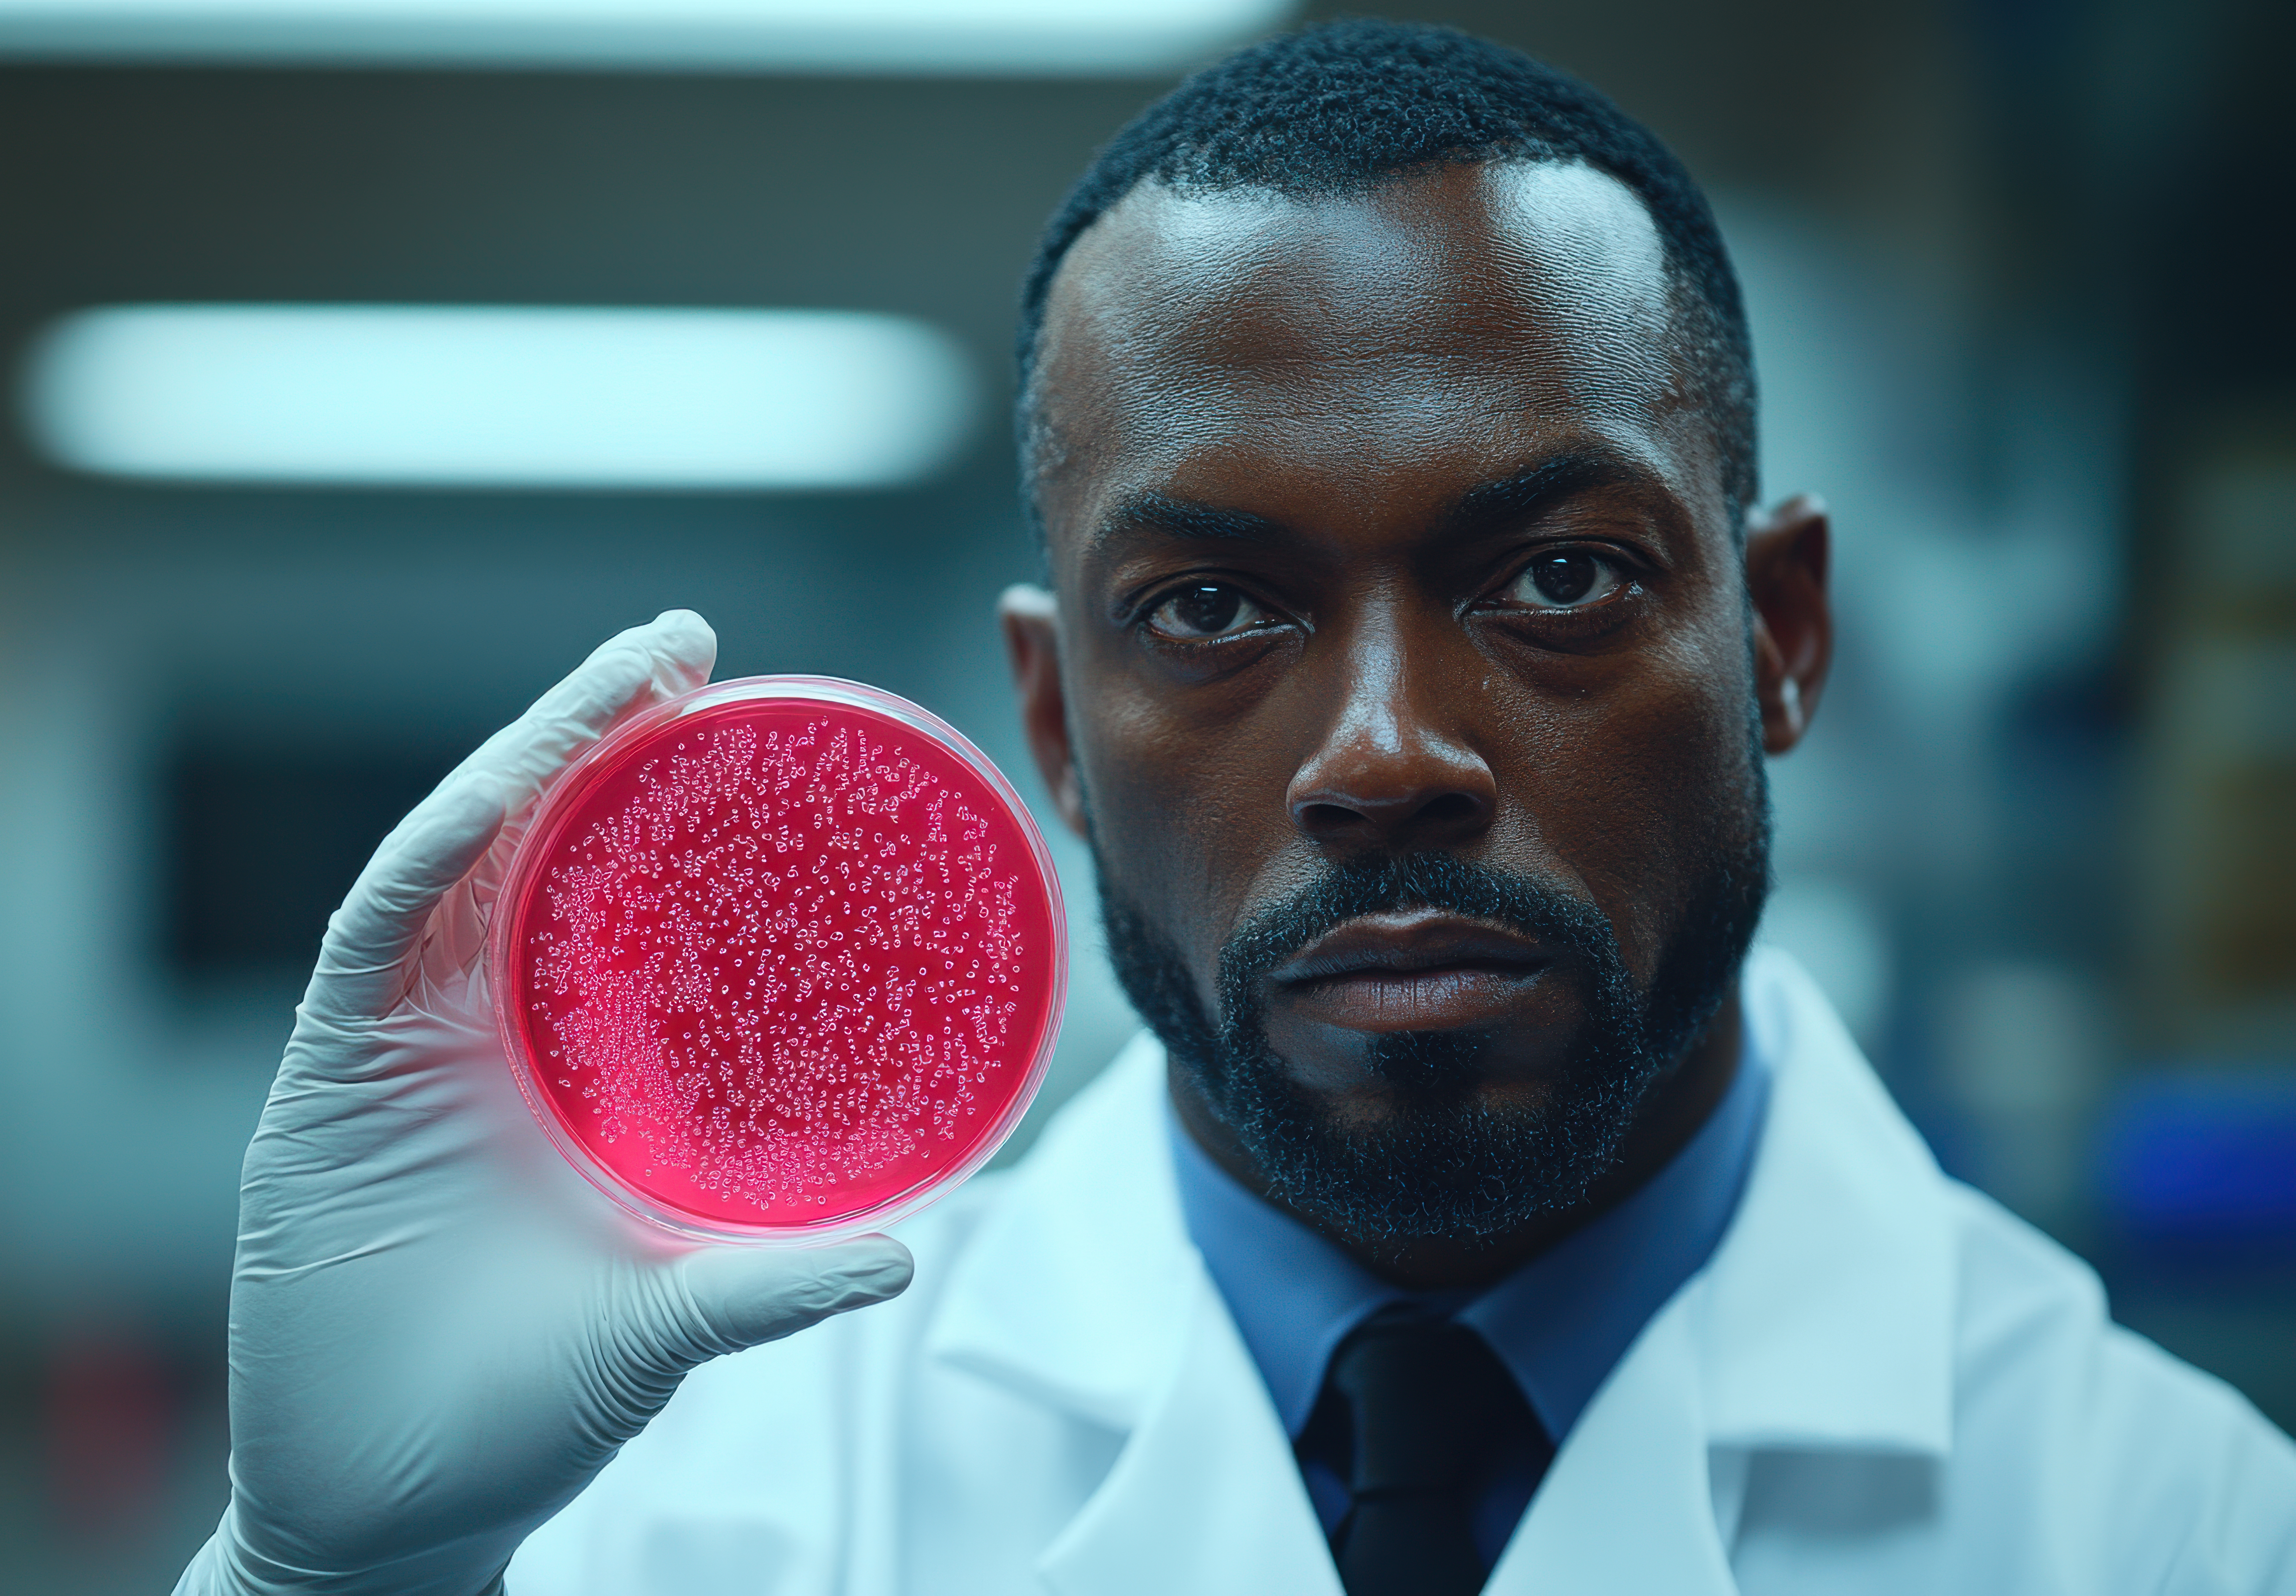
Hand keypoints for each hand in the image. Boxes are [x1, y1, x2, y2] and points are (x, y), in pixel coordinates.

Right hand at [175, 612, 913, 1595]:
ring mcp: (402, 1046)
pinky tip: (493, 798)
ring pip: (459, 861)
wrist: (401, 1502)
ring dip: (526, 759)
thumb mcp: (667, 1328)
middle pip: (535, 847)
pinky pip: (375, 934)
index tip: (738, 719)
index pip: (610, 903)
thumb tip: (903, 1255)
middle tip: (678, 642)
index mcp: (564, 1071)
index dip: (660, 810)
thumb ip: (767, 1286)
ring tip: (612, 680)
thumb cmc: (528, 1414)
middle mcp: (485, 1035)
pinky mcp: (325, 1078)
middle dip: (594, 733)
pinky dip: (431, 861)